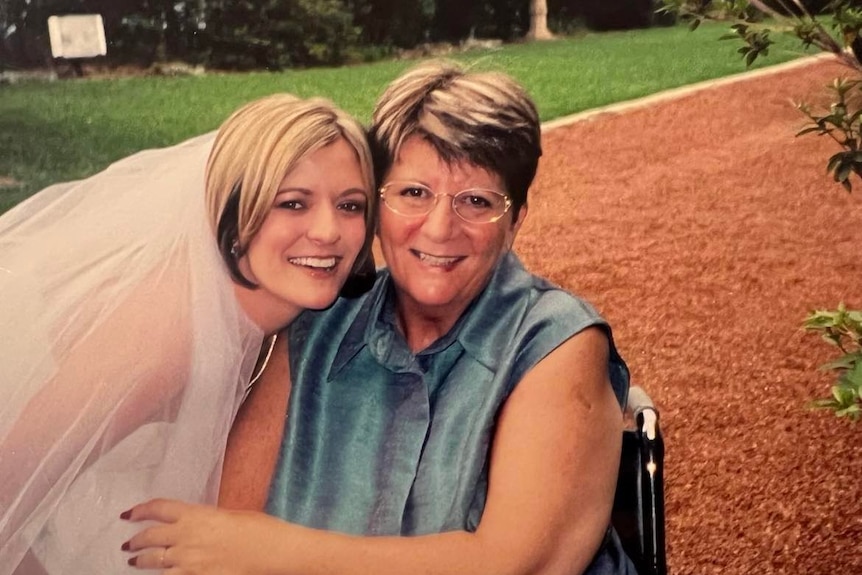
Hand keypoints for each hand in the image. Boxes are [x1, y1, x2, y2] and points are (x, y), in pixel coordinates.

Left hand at [121, 498, 286, 573]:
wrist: (270, 551)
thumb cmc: (258, 529)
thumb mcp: (229, 515)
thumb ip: (205, 520)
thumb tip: (194, 524)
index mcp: (195, 515)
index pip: (158, 508)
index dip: (140, 510)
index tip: (129, 514)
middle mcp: (186, 537)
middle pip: (150, 537)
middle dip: (136, 540)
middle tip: (129, 543)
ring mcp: (188, 561)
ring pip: (154, 561)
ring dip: (142, 561)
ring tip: (135, 562)